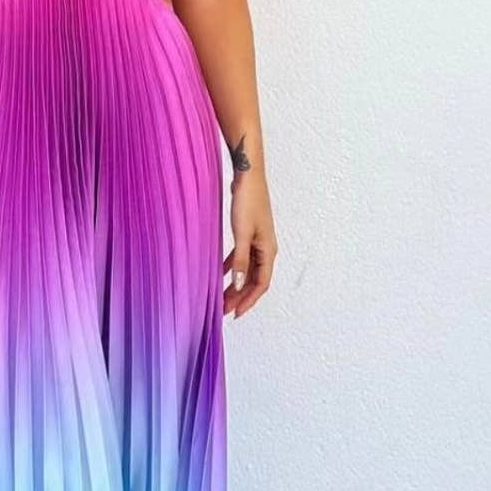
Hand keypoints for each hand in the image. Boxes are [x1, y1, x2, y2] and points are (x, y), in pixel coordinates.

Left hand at [223, 169, 277, 318]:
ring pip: (248, 270)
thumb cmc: (247, 202)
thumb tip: (239, 285)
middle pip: (254, 280)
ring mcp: (258, 241)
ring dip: (236, 283)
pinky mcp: (249, 233)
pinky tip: (221, 273)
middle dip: (240, 296)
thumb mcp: (242, 234)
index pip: (261, 284)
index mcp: (268, 251)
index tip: (235, 314)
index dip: (249, 301)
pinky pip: (242, 257)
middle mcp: (266, 249)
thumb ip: (240, 260)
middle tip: (224, 309)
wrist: (249, 176)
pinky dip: (233, 267)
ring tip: (222, 296)